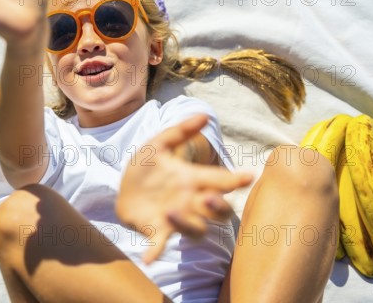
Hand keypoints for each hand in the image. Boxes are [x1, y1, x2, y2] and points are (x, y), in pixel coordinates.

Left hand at [115, 115, 252, 263]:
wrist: (123, 186)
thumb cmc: (148, 166)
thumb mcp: (158, 144)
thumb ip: (180, 131)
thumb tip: (204, 114)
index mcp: (194, 179)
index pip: (221, 180)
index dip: (236, 179)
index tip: (249, 176)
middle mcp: (190, 201)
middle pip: (218, 212)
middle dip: (218, 207)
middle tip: (209, 197)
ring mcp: (175, 218)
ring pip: (196, 230)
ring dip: (187, 223)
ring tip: (170, 211)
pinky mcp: (157, 230)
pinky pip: (160, 244)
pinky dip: (155, 252)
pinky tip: (148, 258)